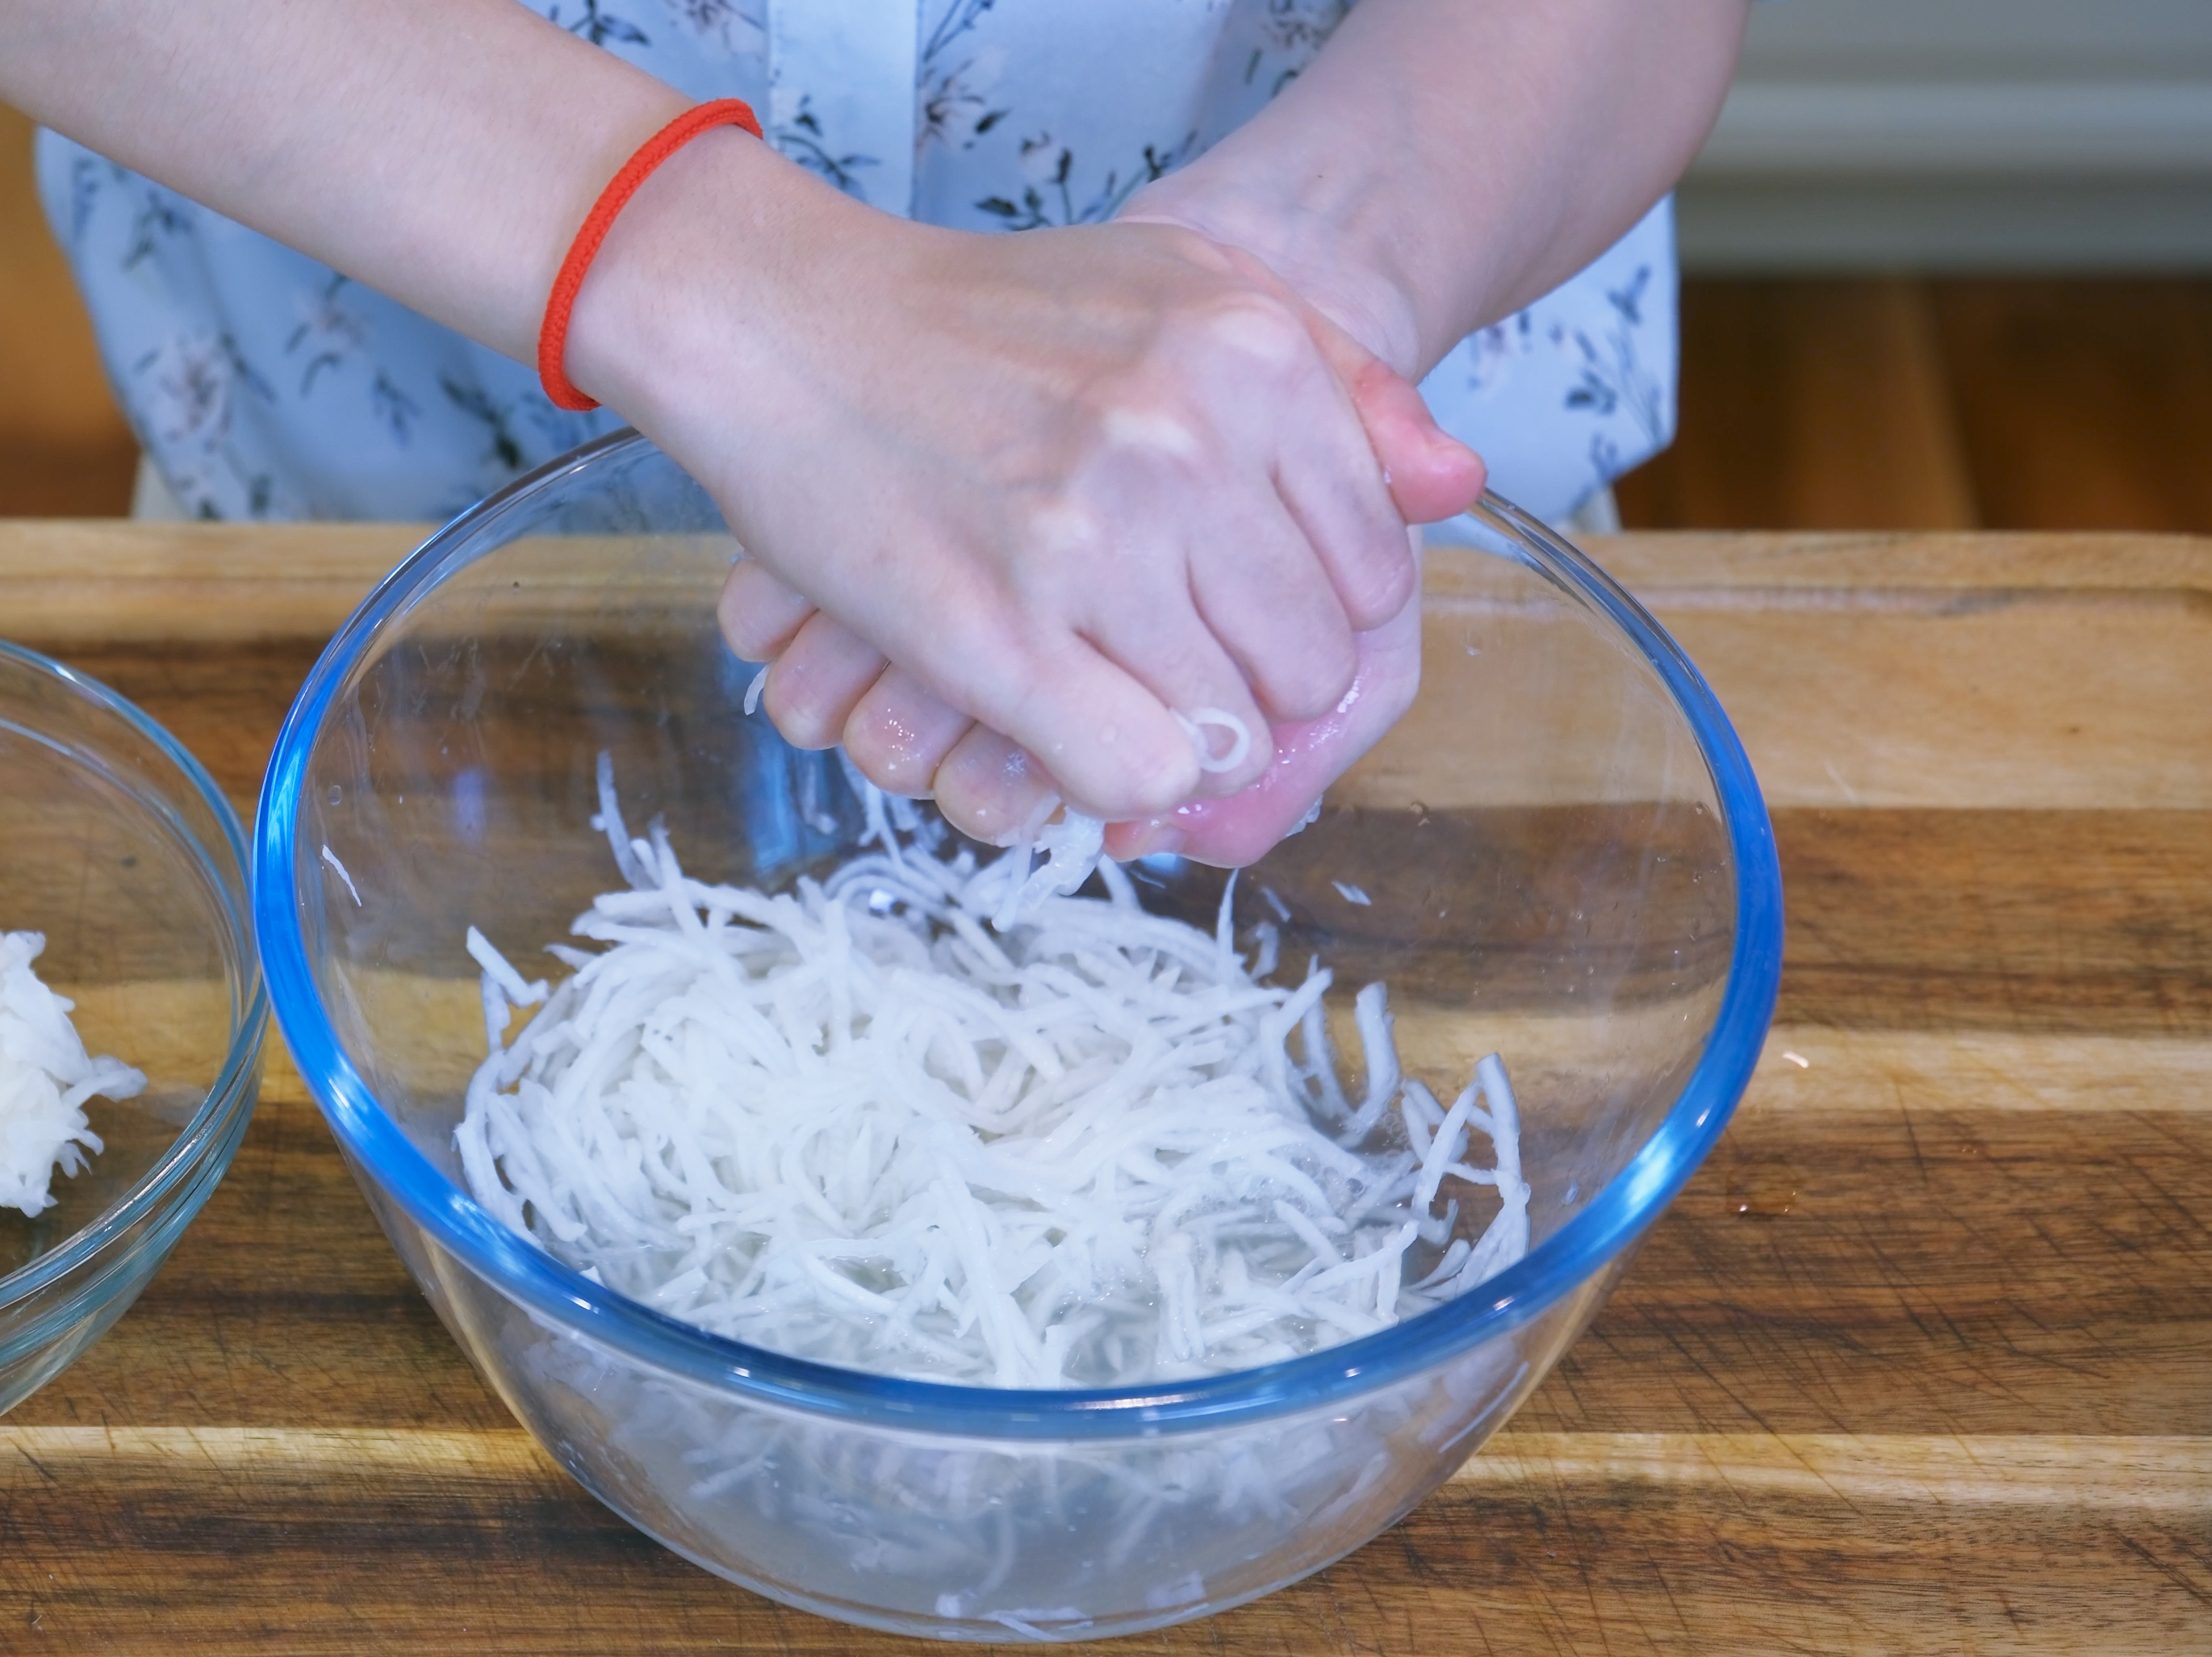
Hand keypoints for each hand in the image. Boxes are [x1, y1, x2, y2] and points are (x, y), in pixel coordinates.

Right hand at [575, 139, 1480, 862]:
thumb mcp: (1187, 289)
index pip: (1374, 570)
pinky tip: (1075, 730)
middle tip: (1171, 661)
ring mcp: (1090, 540)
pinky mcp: (995, 629)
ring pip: (1227, 733)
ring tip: (1112, 687)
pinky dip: (1119, 782)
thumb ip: (1339, 382)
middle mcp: (1185, 441)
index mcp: (1249, 357)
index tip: (1242, 610)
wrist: (788, 324)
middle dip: (1253, 686)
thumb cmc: (984, 319)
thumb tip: (1452, 489)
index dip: (1316, 615)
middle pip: (1309, 664)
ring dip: (1179, 738)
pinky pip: (1132, 775)